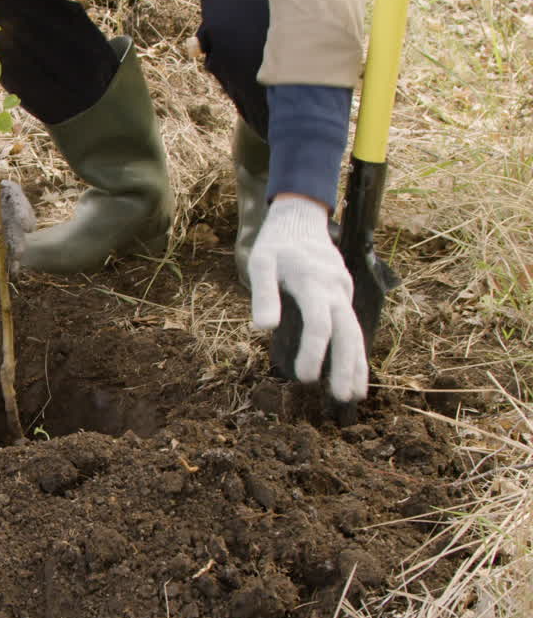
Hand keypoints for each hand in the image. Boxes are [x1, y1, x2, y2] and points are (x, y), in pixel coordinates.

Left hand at [248, 197, 367, 401]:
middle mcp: (335, 289)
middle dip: (345, 365)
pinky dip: (355, 351)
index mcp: (314, 282)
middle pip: (347, 332)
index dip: (313, 351)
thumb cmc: (276, 243)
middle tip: (341, 398)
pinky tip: (354, 374)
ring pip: (356, 331)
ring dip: (356, 364)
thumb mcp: (261, 262)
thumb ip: (263, 294)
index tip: (304, 377)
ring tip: (353, 397)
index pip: (319, 323)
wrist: (301, 219)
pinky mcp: (343, 295)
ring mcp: (343, 292)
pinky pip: (353, 326)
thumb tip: (263, 328)